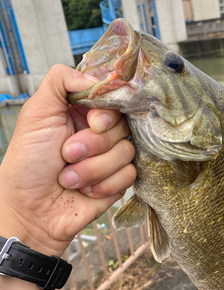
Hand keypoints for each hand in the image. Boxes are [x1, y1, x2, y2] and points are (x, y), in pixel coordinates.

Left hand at [0, 65, 135, 257]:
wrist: (29, 210)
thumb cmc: (27, 163)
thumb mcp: (37, 112)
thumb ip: (62, 80)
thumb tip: (100, 78)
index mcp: (82, 111)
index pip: (115, 99)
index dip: (107, 113)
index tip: (92, 123)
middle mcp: (99, 132)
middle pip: (123, 125)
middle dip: (93, 144)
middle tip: (67, 154)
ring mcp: (110, 157)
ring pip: (127, 151)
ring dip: (93, 169)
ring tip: (68, 178)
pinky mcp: (118, 181)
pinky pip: (129, 175)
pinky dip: (103, 185)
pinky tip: (83, 191)